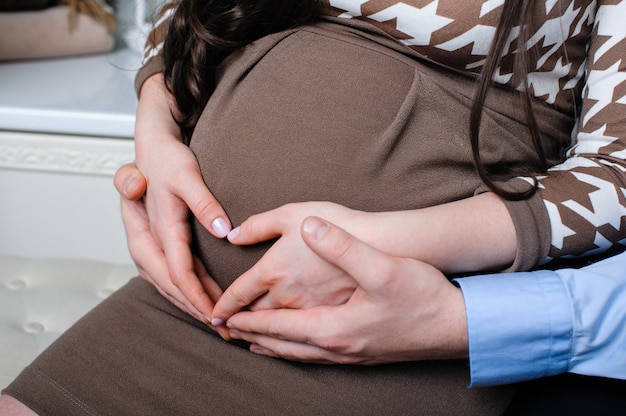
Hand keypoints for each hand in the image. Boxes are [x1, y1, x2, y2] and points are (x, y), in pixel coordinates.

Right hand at [114, 73, 231, 318]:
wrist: (150, 150)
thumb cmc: (167, 161)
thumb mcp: (187, 175)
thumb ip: (203, 202)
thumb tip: (222, 229)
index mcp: (152, 231)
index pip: (177, 274)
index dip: (199, 297)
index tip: (220, 313)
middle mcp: (146, 245)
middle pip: (173, 288)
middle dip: (200, 311)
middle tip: (229, 330)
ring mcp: (149, 249)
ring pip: (171, 287)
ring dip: (195, 307)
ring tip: (223, 325)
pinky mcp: (157, 249)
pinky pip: (173, 278)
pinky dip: (190, 294)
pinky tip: (211, 303)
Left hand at [225, 217, 468, 363]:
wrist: (455, 326)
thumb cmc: (419, 296)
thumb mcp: (381, 266)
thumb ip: (341, 245)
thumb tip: (309, 227)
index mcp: (327, 323)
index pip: (271, 322)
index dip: (241, 315)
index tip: (216, 313)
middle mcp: (332, 344)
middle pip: (276, 342)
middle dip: (247, 334)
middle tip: (222, 329)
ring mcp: (346, 354)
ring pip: (294, 354)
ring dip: (267, 345)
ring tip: (249, 341)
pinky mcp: (360, 355)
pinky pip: (313, 358)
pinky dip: (293, 353)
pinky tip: (296, 349)